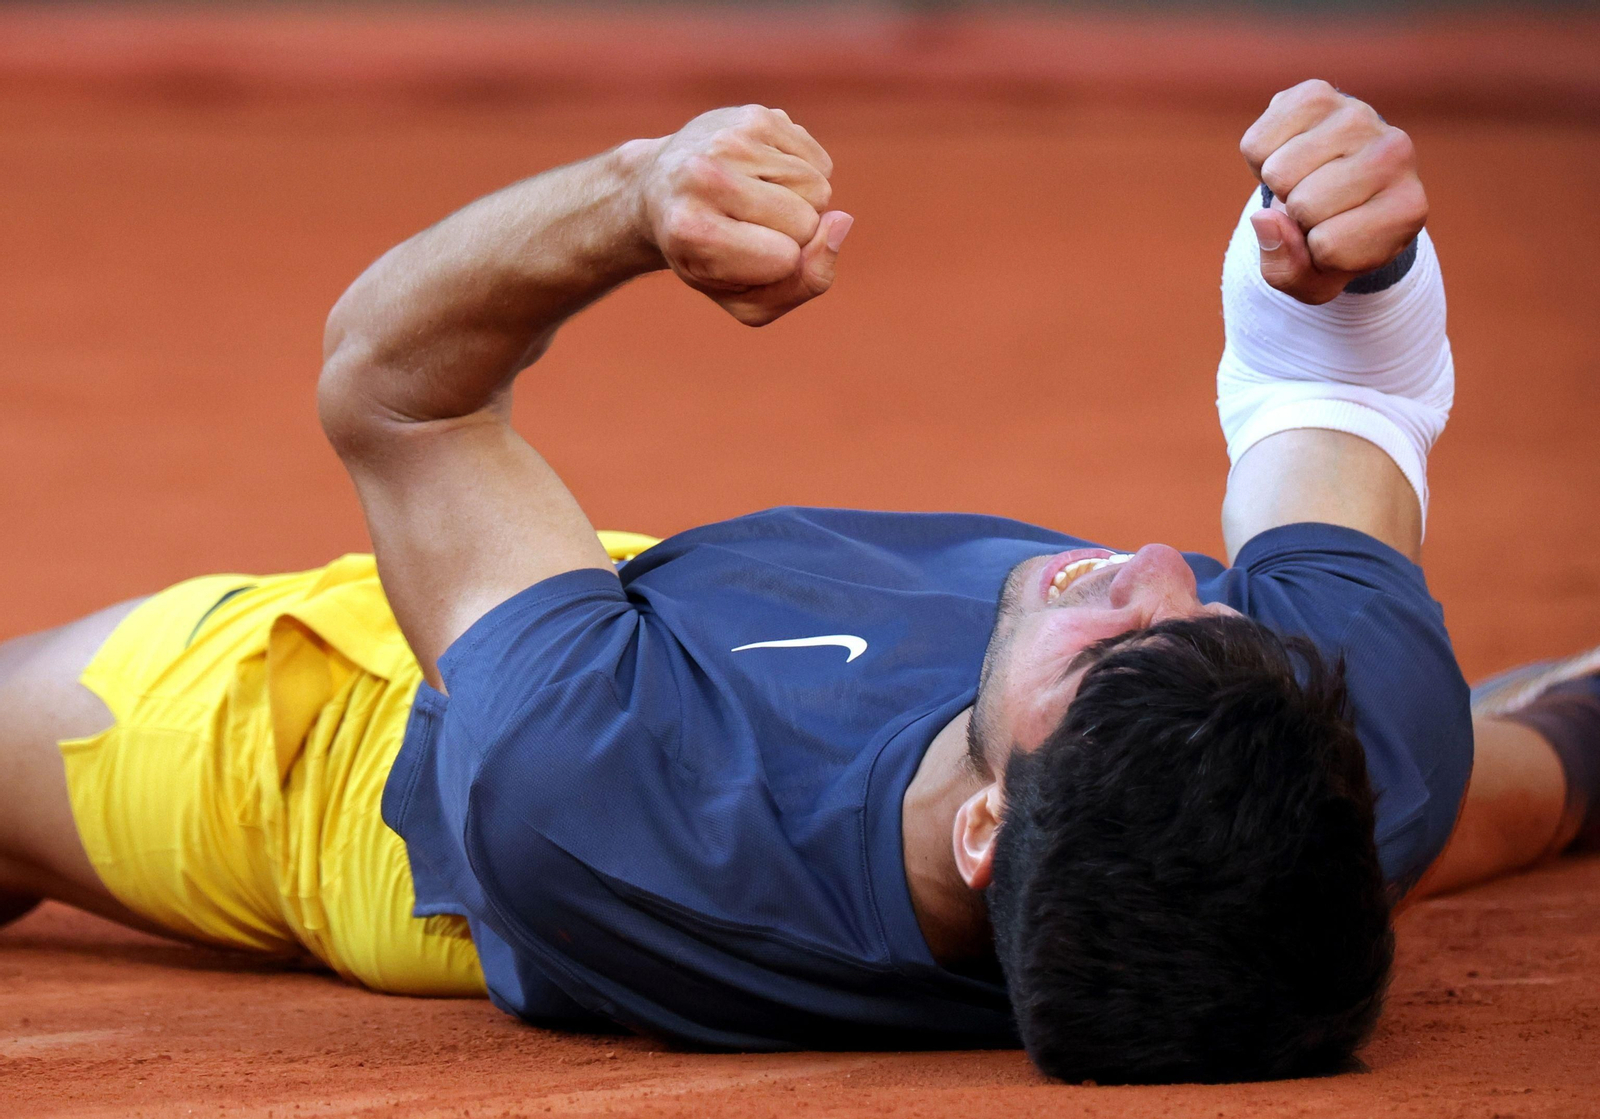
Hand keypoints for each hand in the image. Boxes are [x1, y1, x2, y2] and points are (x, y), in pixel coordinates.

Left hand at [636, 105, 852, 325]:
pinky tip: (765, 176)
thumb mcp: (745, 297)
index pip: (784, 260)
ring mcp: (730, 139)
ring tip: (754, 200)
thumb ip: (805, 282)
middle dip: (792, 236)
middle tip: (746, 227)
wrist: (660, 189)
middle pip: (806, 223)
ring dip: (801, 205)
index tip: (739, 256)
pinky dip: (804, 178)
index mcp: (692, 231)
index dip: (776, 267)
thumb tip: (843, 220)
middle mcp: (705, 177)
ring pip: (820, 190)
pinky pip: (821, 164)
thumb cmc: (707, 255)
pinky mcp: (756, 115)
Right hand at [1240, 80, 1426, 303]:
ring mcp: (1359, 116)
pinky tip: (1289, 156)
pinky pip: (1258, 143)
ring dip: (1278, 186)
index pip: (1330, 245)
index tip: (1333, 239)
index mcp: (1407, 209)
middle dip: (1295, 216)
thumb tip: (1264, 217)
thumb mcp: (1314, 279)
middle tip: (1315, 209)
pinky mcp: (1317, 93)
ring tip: (1304, 182)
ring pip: (1280, 171)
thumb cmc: (1330, 242)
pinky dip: (1259, 158)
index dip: (1315, 254)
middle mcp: (1396, 153)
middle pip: (1305, 205)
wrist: (1338, 187)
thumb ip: (1286, 269)